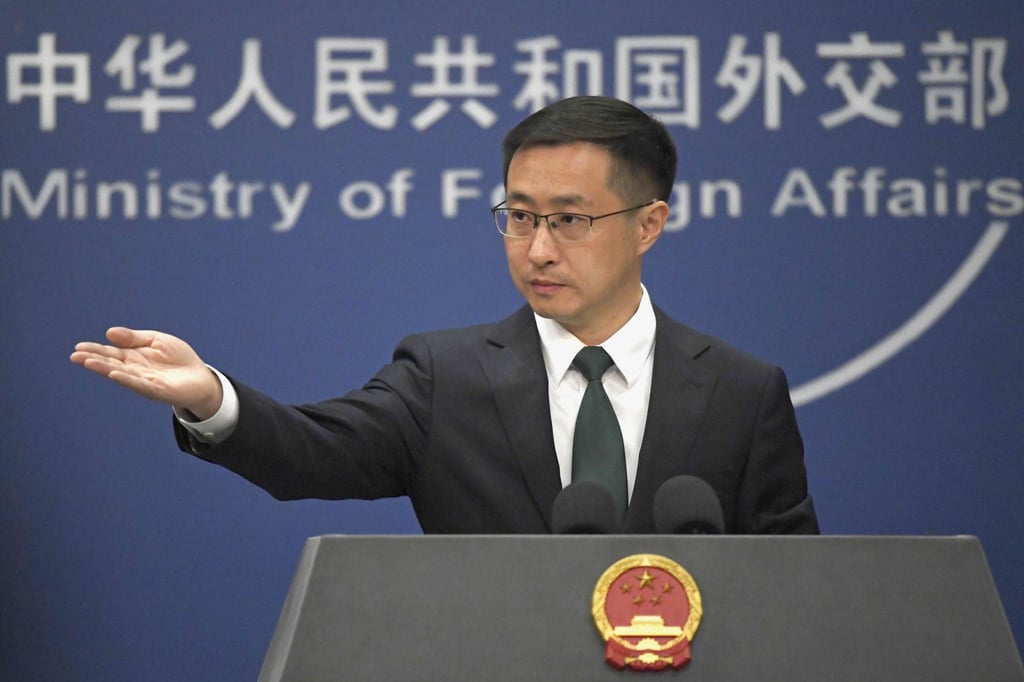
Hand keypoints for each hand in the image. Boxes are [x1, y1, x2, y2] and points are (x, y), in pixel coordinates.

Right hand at [70, 327, 223, 419]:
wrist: (200, 377)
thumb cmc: (178, 358)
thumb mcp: (156, 340)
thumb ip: (134, 338)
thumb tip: (109, 333)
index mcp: (133, 356)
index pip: (110, 352)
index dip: (95, 350)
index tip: (78, 347)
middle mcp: (135, 369)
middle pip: (111, 363)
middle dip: (93, 359)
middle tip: (75, 356)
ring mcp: (144, 380)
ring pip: (121, 374)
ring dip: (104, 368)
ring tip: (88, 363)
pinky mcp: (157, 390)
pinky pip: (140, 384)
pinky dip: (127, 378)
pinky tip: (114, 374)